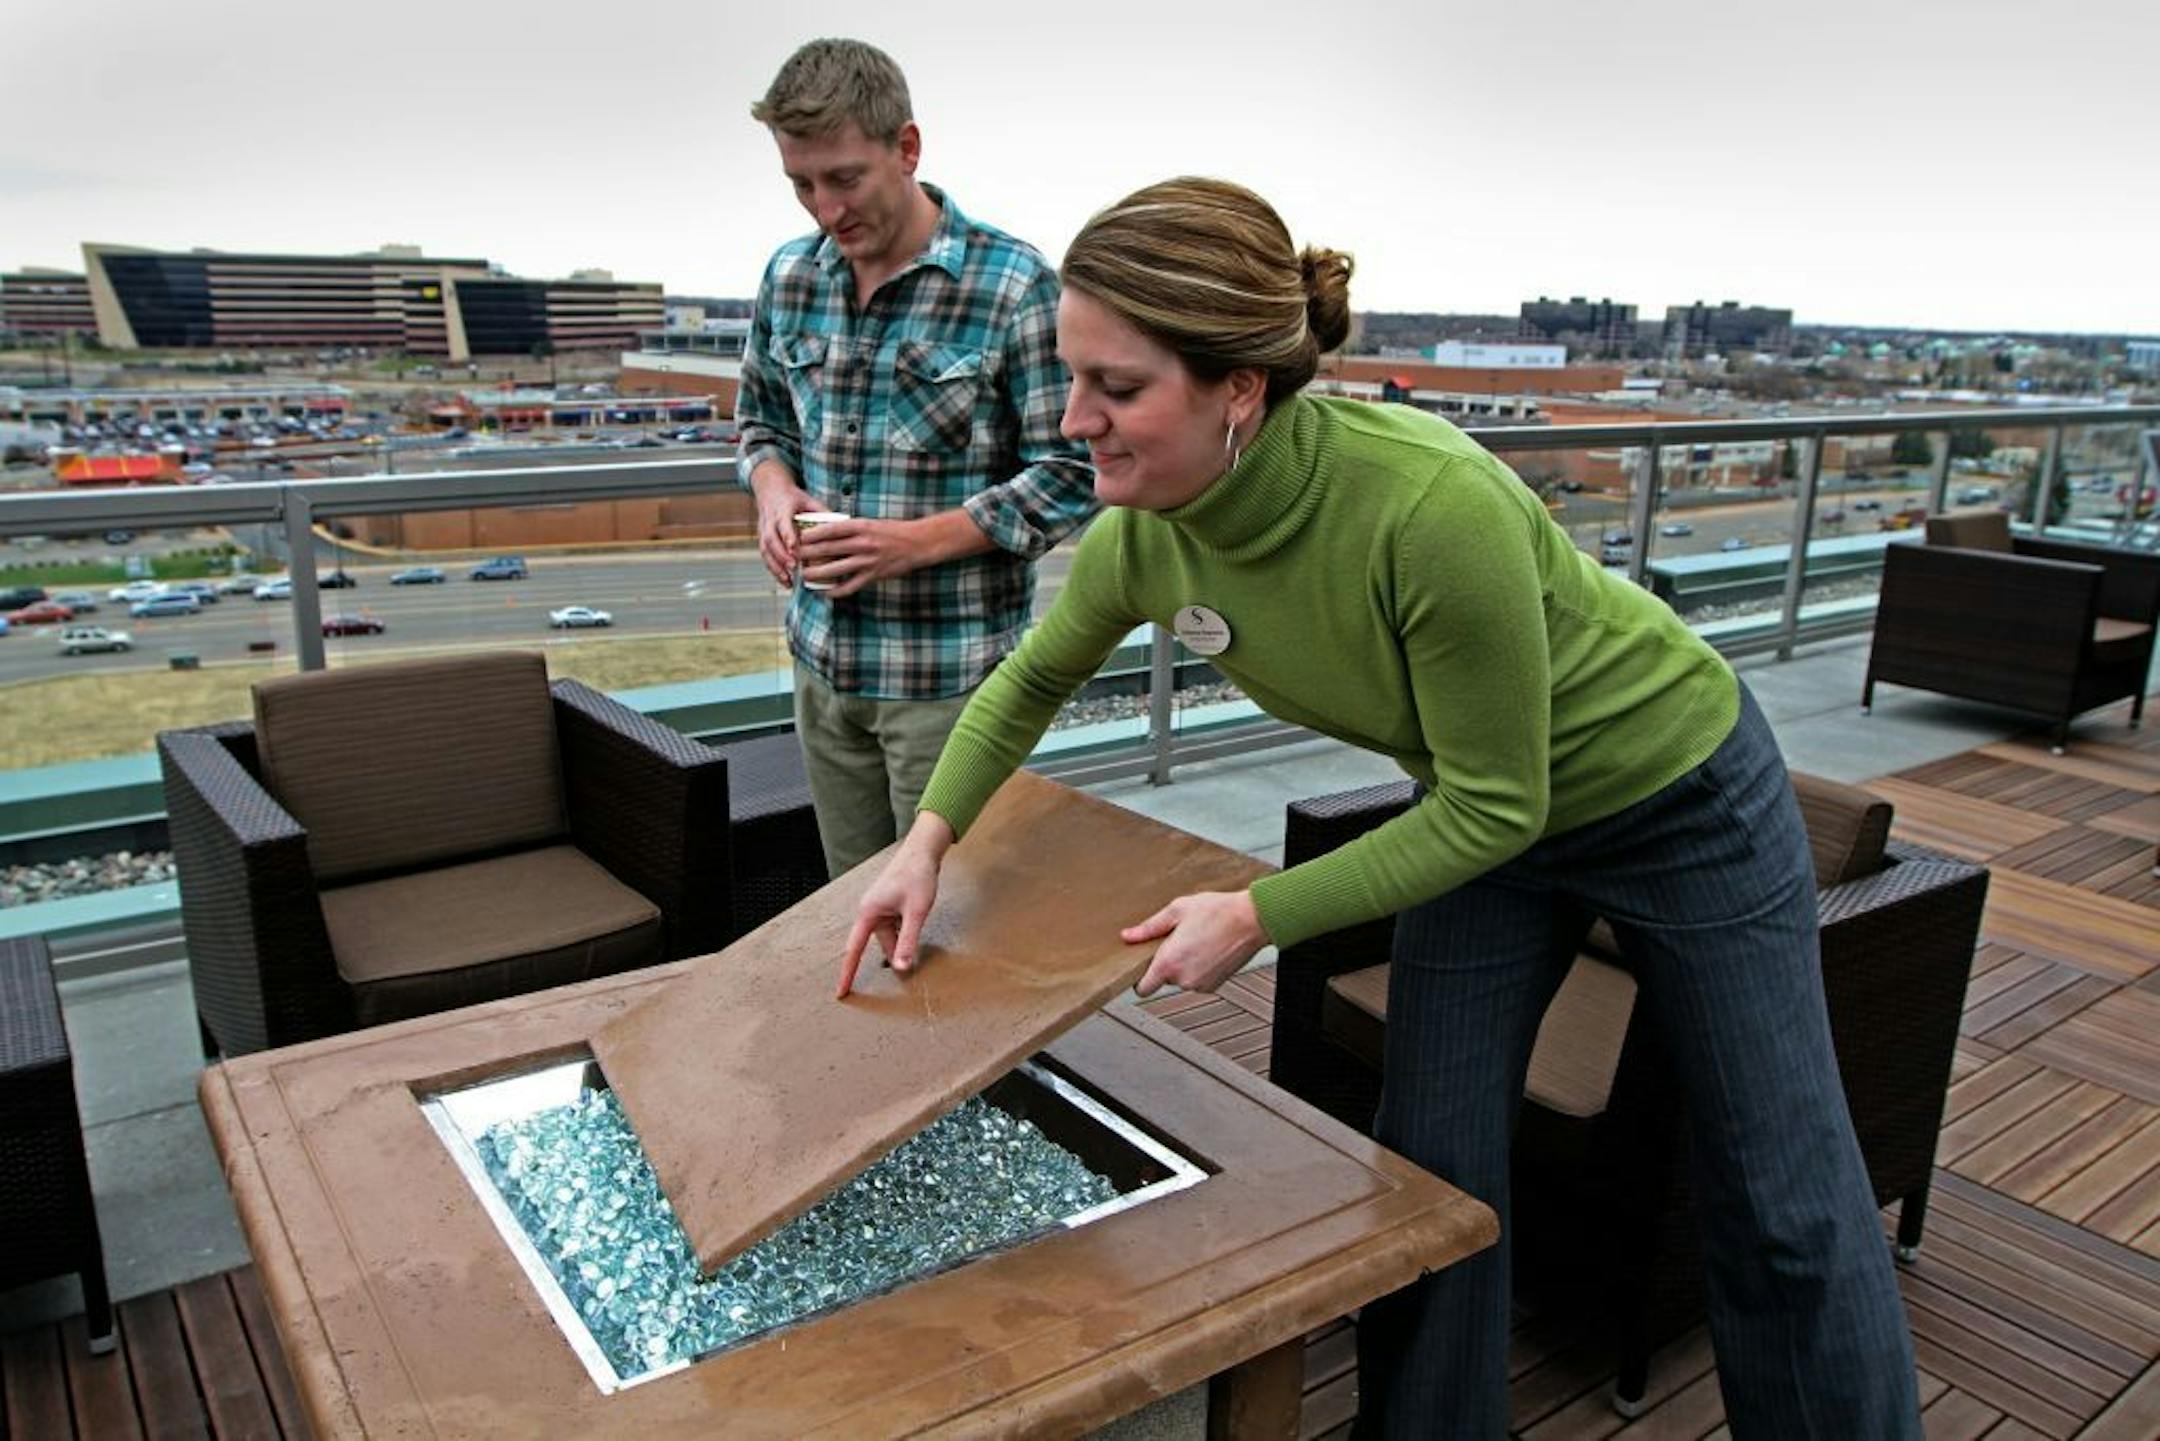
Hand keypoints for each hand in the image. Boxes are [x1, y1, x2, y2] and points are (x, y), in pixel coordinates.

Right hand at [749, 467, 815, 586]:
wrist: (771, 491)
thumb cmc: (794, 498)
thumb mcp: (809, 500)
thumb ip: (823, 512)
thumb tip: (844, 527)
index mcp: (782, 509)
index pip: (783, 523)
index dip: (787, 536)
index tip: (795, 549)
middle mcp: (770, 520)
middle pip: (771, 539)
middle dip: (781, 556)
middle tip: (794, 568)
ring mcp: (763, 530)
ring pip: (766, 550)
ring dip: (776, 567)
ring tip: (788, 581)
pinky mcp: (761, 539)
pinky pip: (765, 556)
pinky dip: (774, 570)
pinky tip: (785, 581)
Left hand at [797, 517, 938, 597]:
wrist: (917, 543)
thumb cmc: (893, 531)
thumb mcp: (871, 523)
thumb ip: (851, 528)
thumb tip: (828, 532)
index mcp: (860, 526)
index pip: (829, 530)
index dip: (811, 535)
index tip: (799, 538)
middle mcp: (862, 543)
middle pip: (827, 549)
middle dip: (808, 554)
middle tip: (794, 557)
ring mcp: (867, 561)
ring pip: (835, 570)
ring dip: (817, 574)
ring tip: (804, 576)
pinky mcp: (873, 576)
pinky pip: (850, 586)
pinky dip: (836, 591)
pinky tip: (825, 593)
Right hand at [837, 814, 955, 997]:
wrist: (922, 851)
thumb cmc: (917, 877)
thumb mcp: (915, 912)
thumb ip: (908, 941)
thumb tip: (901, 967)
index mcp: (868, 913)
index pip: (854, 950)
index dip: (847, 973)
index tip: (840, 992)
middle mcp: (869, 912)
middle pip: (880, 944)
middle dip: (895, 953)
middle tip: (911, 965)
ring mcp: (879, 910)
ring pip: (890, 937)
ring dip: (904, 940)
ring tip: (918, 922)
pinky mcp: (889, 907)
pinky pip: (895, 928)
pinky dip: (905, 933)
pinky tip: (917, 923)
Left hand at [1124, 891, 1268, 997]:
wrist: (1251, 919)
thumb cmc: (1218, 912)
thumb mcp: (1177, 910)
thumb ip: (1149, 927)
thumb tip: (1129, 936)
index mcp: (1169, 962)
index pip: (1142, 989)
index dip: (1140, 979)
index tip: (1144, 967)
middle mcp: (1184, 979)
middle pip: (1163, 980)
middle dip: (1167, 964)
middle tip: (1178, 940)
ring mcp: (1200, 984)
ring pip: (1181, 979)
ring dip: (1184, 965)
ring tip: (1197, 941)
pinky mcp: (1214, 985)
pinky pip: (1197, 980)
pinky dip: (1198, 969)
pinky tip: (1207, 949)